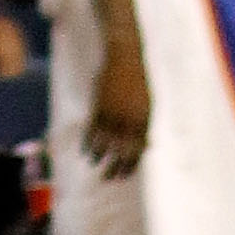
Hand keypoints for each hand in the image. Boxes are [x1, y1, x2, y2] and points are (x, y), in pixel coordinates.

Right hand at [86, 41, 150, 177]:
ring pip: (105, 142)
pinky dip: (89, 142)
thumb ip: (145, 127)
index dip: (130, 166)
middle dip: (114, 168)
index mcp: (144, 120)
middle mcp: (130, 120)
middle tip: (107, 179)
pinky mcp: (100, 105)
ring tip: (94, 164)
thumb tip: (149, 146)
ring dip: (99, 156)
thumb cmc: (137, 82)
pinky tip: (86, 151)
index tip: (123, 177)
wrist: (125, 56)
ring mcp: (114, 112)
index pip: (137, 151)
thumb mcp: (146, 105)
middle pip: (122, 151)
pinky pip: (93, 130)